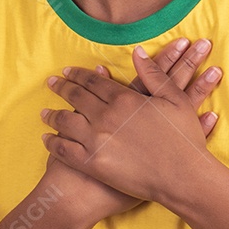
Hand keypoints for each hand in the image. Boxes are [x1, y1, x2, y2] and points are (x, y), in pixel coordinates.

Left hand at [41, 41, 221, 205]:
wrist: (182, 177)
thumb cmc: (183, 139)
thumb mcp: (175, 99)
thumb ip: (154, 74)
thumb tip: (138, 51)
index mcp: (124, 99)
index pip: (93, 81)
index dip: (78, 75)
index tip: (67, 71)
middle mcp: (105, 116)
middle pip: (75, 97)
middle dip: (61, 88)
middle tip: (51, 83)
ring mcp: (96, 141)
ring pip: (65, 122)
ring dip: (52, 115)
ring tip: (44, 113)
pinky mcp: (92, 164)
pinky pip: (64, 150)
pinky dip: (53, 143)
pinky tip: (47, 139)